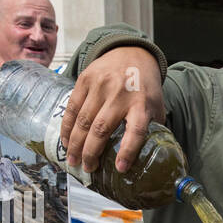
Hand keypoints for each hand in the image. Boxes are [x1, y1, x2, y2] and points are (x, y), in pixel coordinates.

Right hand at [60, 46, 164, 173]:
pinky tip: (66, 141)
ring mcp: (101, 86)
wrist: (131, 53)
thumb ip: (152, 128)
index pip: (135, 131)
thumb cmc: (145, 87)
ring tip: (73, 160)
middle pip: (101, 128)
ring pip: (83, 120)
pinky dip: (67, 127)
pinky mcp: (85, 80)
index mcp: (142, 104)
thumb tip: (149, 157)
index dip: (127, 151)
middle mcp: (120, 95)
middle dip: (91, 153)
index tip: (120, 169)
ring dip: (76, 144)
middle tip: (87, 169)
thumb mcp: (156, 106)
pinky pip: (72, 107)